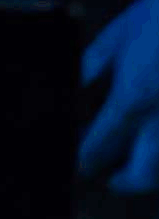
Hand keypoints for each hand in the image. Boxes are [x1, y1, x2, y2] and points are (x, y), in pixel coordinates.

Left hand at [83, 0, 158, 188]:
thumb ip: (90, 67)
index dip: (84, 158)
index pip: (100, 146)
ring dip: (151, 172)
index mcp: (132, 99)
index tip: (78, 162)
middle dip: (124, 181)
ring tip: (136, 166)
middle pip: (142, 174)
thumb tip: (69, 91)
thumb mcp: (117, 37)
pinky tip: (157, 145)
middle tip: (111, 177)